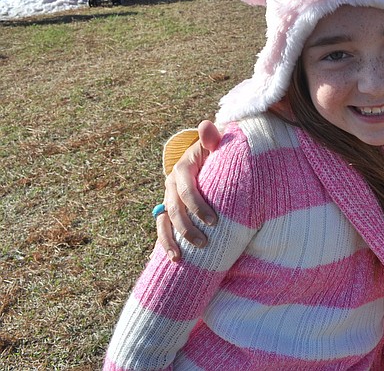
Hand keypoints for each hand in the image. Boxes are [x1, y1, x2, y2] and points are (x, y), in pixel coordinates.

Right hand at [156, 120, 221, 260]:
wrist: (210, 157)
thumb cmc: (218, 151)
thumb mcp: (216, 144)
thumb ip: (212, 138)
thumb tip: (206, 125)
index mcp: (183, 168)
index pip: (186, 188)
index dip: (197, 204)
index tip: (214, 221)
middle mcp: (171, 184)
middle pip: (174, 209)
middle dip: (187, 227)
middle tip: (205, 243)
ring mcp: (168, 198)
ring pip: (164, 221)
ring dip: (172, 240)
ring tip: (181, 258)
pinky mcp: (169, 209)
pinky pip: (163, 228)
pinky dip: (165, 243)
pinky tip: (172, 259)